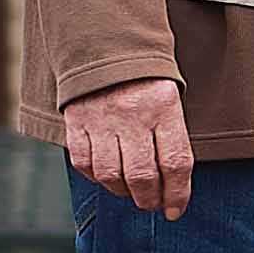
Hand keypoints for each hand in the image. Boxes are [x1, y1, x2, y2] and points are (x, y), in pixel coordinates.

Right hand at [64, 75, 194, 218]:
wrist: (105, 42)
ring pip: (111, 175)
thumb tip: (173, 187)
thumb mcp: (170, 97)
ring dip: (123, 193)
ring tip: (131, 193)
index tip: (175, 210)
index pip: (175, 163)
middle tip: (152, 204)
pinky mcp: (76, 121)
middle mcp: (132, 114)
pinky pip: (84, 163)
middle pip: (142, 176)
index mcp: (163, 107)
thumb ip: (172, 137)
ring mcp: (101, 119)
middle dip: (150, 200)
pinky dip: (96, 177)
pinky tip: (107, 175)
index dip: (177, 194)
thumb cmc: (145, 78)